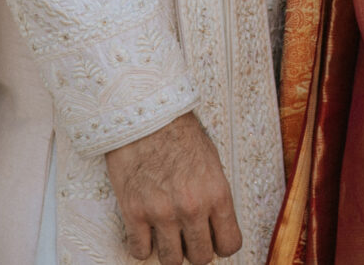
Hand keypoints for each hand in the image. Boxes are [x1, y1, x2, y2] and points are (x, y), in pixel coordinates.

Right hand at [104, 109, 241, 264]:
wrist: (144, 113)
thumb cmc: (178, 134)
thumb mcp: (211, 163)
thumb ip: (214, 197)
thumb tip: (215, 226)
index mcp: (217, 194)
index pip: (230, 245)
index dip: (221, 245)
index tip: (212, 239)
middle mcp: (192, 207)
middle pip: (201, 257)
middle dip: (195, 250)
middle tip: (187, 236)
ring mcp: (162, 212)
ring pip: (171, 260)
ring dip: (169, 250)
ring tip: (165, 234)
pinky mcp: (134, 212)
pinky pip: (139, 251)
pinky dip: (142, 245)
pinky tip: (144, 231)